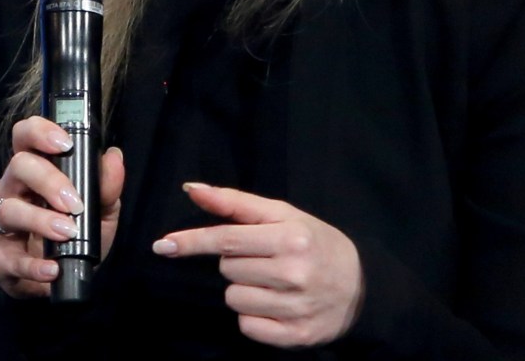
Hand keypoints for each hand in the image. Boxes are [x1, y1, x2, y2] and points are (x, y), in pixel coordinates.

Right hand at [0, 116, 124, 298]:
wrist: (65, 279)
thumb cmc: (77, 234)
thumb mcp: (101, 210)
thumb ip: (107, 186)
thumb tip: (113, 157)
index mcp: (35, 169)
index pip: (25, 136)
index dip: (40, 132)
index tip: (66, 144)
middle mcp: (13, 189)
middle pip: (18, 166)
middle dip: (48, 180)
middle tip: (74, 202)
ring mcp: (1, 223)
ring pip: (9, 210)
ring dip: (40, 220)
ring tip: (67, 233)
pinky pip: (8, 259)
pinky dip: (32, 265)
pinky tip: (52, 269)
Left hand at [152, 183, 364, 347]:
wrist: (360, 287)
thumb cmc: (314, 243)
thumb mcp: (282, 214)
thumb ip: (235, 203)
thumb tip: (191, 188)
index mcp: (290, 238)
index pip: (227, 239)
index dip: (192, 242)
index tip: (164, 245)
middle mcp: (293, 273)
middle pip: (227, 270)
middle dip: (237, 263)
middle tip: (264, 260)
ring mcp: (294, 308)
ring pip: (234, 299)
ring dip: (244, 291)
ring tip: (272, 284)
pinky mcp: (294, 337)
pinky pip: (247, 327)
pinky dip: (254, 317)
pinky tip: (275, 306)